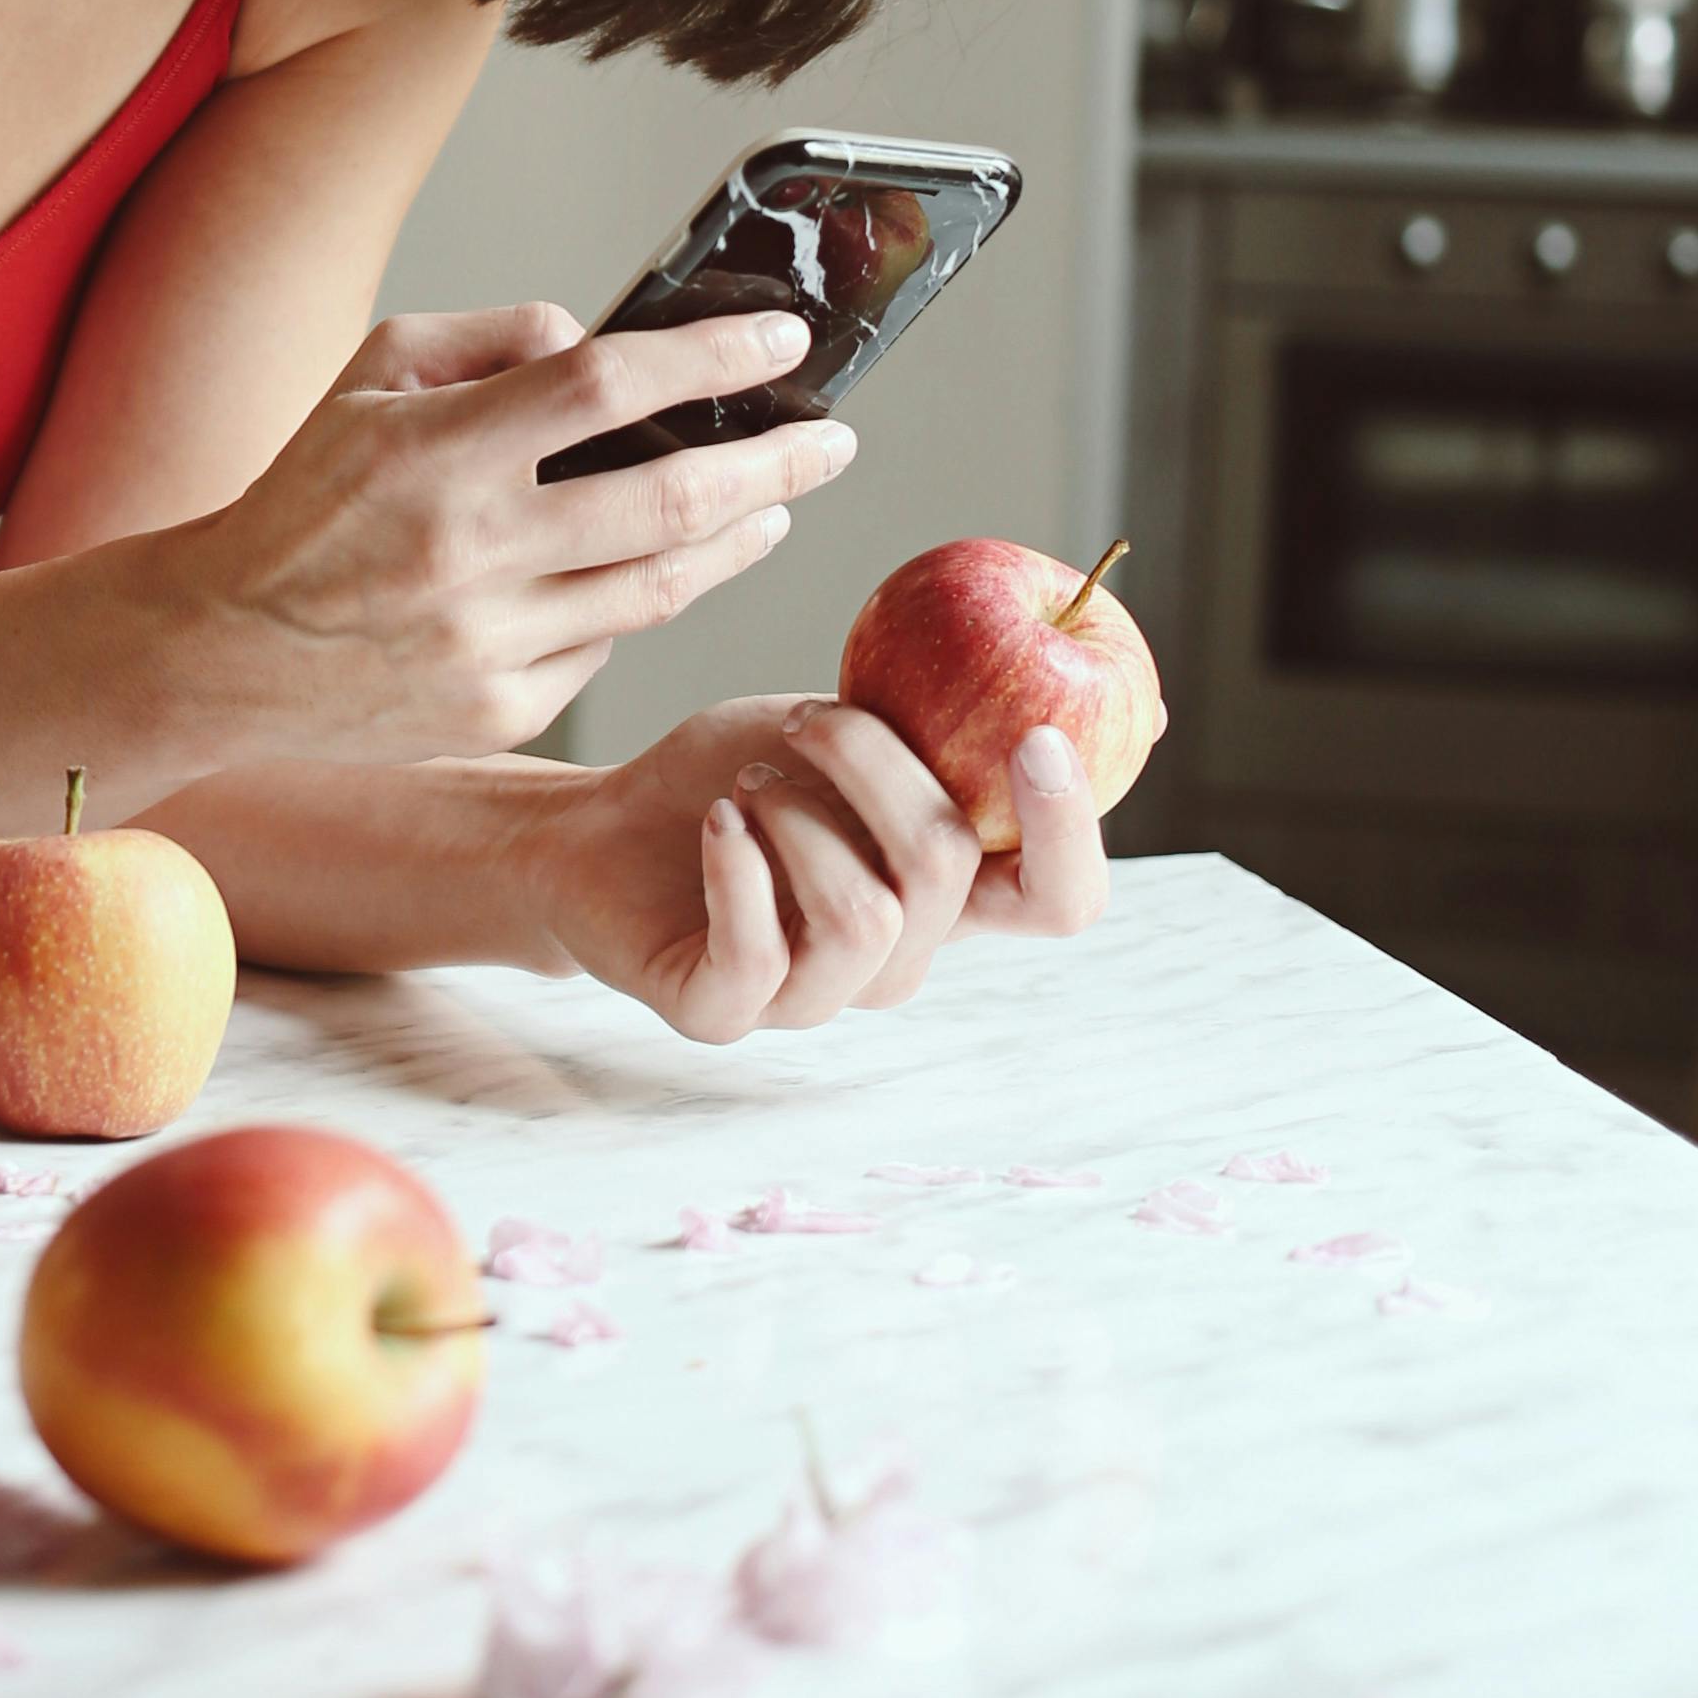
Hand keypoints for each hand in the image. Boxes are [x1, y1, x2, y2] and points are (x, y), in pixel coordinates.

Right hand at [161, 306, 861, 769]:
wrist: (224, 650)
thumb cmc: (303, 501)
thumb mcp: (370, 377)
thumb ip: (491, 338)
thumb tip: (601, 342)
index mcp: (435, 453)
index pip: (607, 387)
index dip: (712, 360)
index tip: (782, 346)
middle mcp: (468, 554)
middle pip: (670, 498)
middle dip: (776, 462)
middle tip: (830, 441)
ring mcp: (488, 645)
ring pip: (660, 586)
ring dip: (738, 539)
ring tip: (774, 506)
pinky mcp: (499, 710)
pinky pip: (604, 646)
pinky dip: (632, 604)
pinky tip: (635, 576)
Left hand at [524, 694, 1109, 1041]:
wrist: (595, 827)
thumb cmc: (731, 775)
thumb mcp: (844, 727)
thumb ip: (944, 723)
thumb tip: (1102, 684)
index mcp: (945, 891)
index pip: (1060, 899)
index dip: (1069, 832)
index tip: (1037, 737)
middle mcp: (896, 956)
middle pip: (944, 870)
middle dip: (875, 766)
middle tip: (801, 724)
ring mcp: (811, 996)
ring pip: (862, 916)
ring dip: (799, 820)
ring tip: (746, 785)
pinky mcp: (723, 1013)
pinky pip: (760, 956)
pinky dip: (738, 867)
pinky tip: (714, 822)